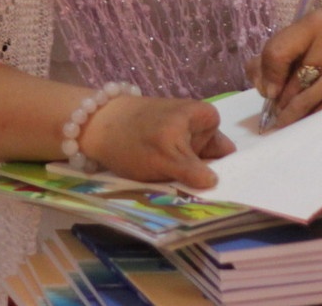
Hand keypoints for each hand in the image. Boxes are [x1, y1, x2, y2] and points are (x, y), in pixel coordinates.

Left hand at [77, 95, 234, 187]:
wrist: (95, 126)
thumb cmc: (134, 137)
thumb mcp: (168, 156)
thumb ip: (194, 170)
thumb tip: (216, 183)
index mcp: (207, 119)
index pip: (226, 152)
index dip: (223, 172)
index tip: (220, 195)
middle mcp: (197, 126)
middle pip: (210, 161)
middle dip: (204, 179)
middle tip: (202, 202)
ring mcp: (180, 137)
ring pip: (192, 167)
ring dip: (187, 181)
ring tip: (181, 197)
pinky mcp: (164, 147)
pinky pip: (178, 167)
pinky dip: (174, 177)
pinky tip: (167, 188)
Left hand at [247, 10, 321, 128]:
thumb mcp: (312, 36)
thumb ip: (279, 52)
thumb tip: (257, 82)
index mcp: (319, 24)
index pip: (276, 52)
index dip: (266, 76)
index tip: (270, 91)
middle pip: (288, 86)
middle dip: (280, 102)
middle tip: (278, 112)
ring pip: (302, 107)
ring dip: (291, 118)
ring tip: (287, 124)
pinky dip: (309, 125)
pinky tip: (307, 127)